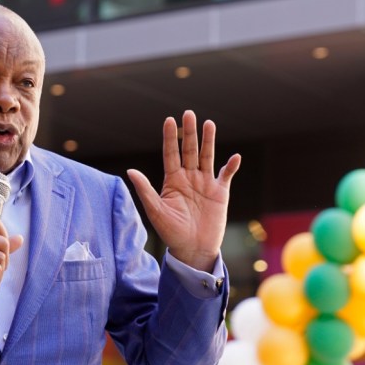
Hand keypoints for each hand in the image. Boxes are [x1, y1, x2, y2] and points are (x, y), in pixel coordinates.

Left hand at [127, 110, 239, 271]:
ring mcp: (205, 184)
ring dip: (208, 141)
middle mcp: (189, 178)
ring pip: (207, 157)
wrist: (192, 250)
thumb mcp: (156, 211)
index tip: (169, 120)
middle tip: (188, 114)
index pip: (170, 154)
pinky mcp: (220, 193)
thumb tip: (130, 171)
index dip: (170, 137)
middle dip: (189, 133)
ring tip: (208, 123)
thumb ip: (145, 190)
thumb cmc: (171, 233)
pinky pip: (226, 175)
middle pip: (189, 150)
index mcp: (172, 181)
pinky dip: (231, 166)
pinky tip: (234, 156)